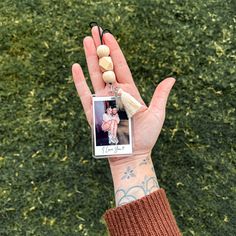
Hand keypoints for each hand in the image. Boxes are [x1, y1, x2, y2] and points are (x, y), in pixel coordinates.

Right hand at [72, 26, 174, 166]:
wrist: (132, 154)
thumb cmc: (145, 137)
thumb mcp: (157, 113)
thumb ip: (160, 95)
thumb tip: (171, 78)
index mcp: (129, 92)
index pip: (120, 66)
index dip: (114, 51)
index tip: (108, 35)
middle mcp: (114, 93)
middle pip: (105, 66)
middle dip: (100, 48)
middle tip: (93, 30)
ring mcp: (102, 101)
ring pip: (94, 75)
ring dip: (89, 58)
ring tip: (85, 40)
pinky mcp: (92, 111)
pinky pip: (84, 93)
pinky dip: (79, 81)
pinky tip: (75, 66)